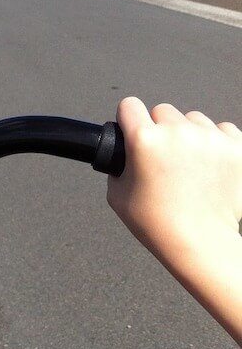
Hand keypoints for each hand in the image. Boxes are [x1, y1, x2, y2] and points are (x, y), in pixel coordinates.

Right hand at [107, 96, 241, 344]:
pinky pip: (221, 130)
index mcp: (144, 141)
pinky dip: (214, 143)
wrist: (202, 243)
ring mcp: (211, 138)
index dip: (128, 119)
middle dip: (159, 129)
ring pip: (193, 119)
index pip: (129, 105)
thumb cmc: (158, 225)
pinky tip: (208, 167)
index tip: (131, 130)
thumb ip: (118, 165)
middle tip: (161, 158)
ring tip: (187, 166)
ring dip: (188, 134)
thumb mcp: (117, 195)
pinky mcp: (237, 146)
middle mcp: (178, 133)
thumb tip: (124, 151)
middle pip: (162, 111)